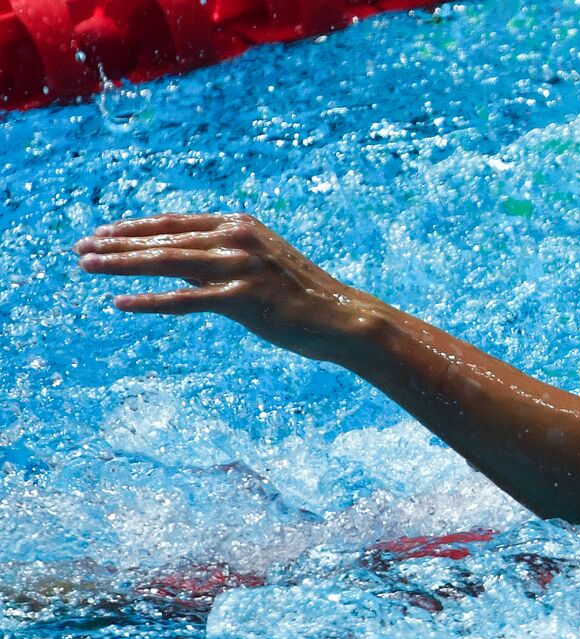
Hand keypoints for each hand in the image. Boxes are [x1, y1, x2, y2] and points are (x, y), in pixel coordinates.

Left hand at [75, 213, 383, 361]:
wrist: (342, 318)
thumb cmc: (301, 295)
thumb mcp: (259, 263)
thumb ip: (218, 258)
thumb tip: (176, 261)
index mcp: (239, 225)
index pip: (174, 223)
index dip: (133, 227)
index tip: (101, 233)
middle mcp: (236, 238)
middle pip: (163, 239)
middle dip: (116, 244)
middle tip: (79, 249)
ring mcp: (240, 267)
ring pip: (167, 262)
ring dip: (122, 265)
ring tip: (88, 267)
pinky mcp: (243, 298)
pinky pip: (186, 300)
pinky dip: (150, 301)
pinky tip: (121, 303)